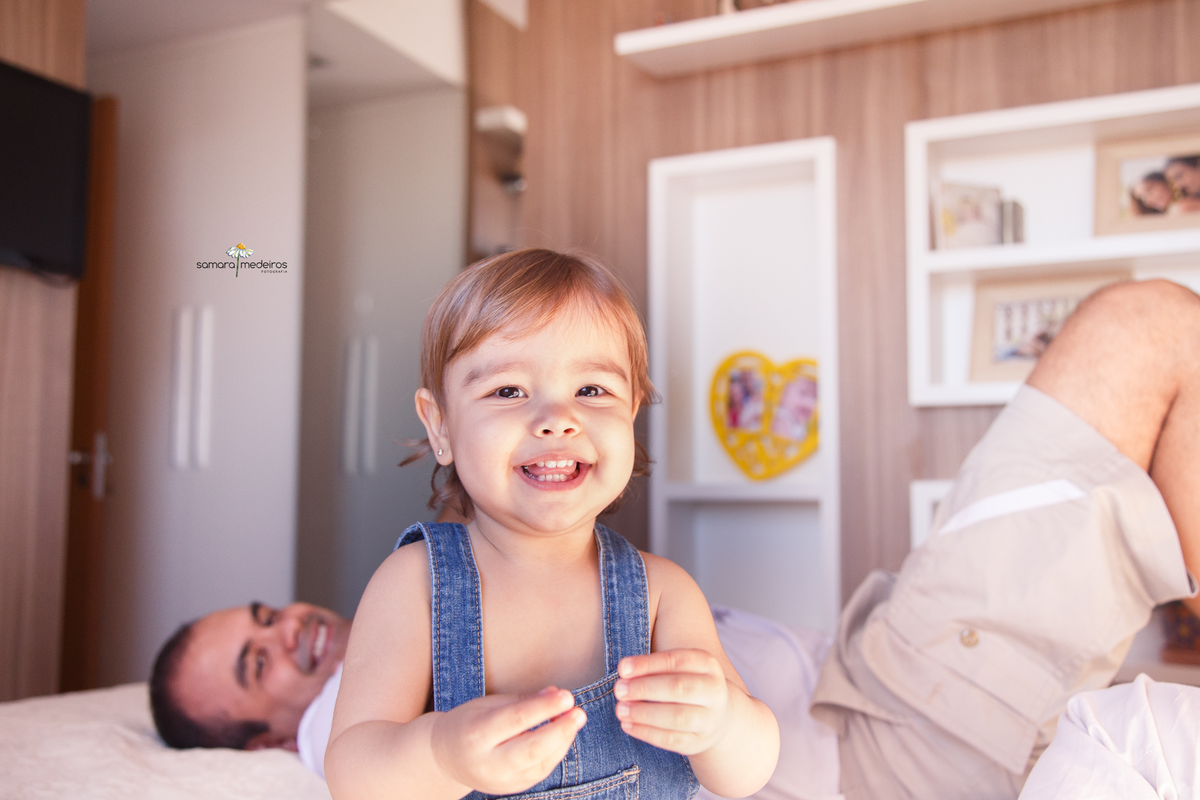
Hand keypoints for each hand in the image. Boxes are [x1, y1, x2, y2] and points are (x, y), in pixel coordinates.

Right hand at [430, 687, 585, 795]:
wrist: (445, 758)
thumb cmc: (469, 723)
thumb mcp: (488, 704)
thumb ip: (523, 700)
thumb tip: (556, 694)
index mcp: (476, 734)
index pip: (516, 720)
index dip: (544, 708)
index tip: (567, 696)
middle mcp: (488, 762)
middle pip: (531, 749)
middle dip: (560, 731)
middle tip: (579, 713)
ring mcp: (500, 780)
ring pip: (540, 763)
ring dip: (563, 741)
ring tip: (575, 719)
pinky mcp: (512, 788)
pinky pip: (541, 771)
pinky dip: (556, 752)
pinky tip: (563, 735)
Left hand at [613, 649, 728, 754]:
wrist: (716, 715)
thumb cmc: (686, 683)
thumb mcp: (678, 668)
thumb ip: (653, 667)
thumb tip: (624, 671)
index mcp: (707, 665)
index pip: (677, 661)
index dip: (648, 664)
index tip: (622, 669)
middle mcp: (714, 691)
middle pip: (679, 688)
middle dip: (644, 688)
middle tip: (619, 690)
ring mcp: (709, 719)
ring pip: (677, 717)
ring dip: (644, 713)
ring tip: (621, 709)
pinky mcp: (698, 742)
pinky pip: (672, 740)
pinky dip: (647, 733)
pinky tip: (628, 725)